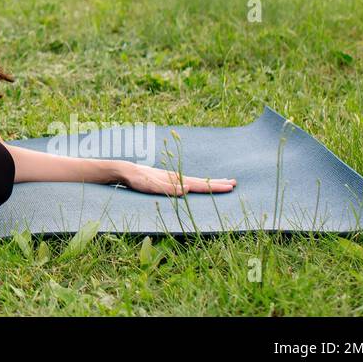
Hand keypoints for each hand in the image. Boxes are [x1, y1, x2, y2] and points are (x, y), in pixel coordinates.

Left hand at [116, 162, 236, 196]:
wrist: (127, 171)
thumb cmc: (138, 180)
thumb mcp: (151, 186)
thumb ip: (168, 188)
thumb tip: (187, 190)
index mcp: (176, 180)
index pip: (199, 184)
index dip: (214, 186)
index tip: (229, 187)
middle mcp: (177, 177)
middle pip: (201, 181)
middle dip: (217, 182)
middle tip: (234, 183)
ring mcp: (174, 177)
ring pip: (196, 180)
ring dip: (210, 181)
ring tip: (224, 181)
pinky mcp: (169, 179)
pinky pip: (189, 181)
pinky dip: (199, 182)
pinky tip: (201, 184)